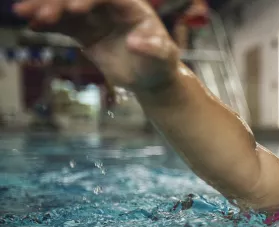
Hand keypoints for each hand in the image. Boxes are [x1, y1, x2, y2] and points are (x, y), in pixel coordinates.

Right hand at [14, 0, 179, 91]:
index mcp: (130, 6)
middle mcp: (110, 7)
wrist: (152, 78)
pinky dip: (48, 24)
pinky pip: (63, 24)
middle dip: (59, 3)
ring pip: (66, 8)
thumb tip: (135, 43)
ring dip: (46, 9)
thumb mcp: (164, 58)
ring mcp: (95, 18)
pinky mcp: (85, 32)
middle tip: (41, 15)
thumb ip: (153, 49)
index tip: (73, 10)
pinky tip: (32, 25)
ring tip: (24, 14)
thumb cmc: (162, 64)